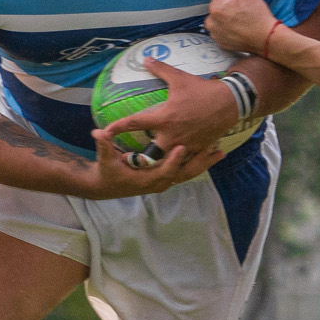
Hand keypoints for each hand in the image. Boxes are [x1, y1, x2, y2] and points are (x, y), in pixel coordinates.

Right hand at [83, 129, 224, 198]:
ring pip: (189, 173)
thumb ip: (104, 146)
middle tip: (214, 149)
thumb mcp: (105, 160)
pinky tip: (211, 151)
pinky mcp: (168, 176)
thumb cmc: (108, 172)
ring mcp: (165, 180)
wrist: (108, 187)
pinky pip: (187, 170)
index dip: (173, 161)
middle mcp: (160, 182)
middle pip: (184, 173)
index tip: (181, 148)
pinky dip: (199, 162)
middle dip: (199, 162)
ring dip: (204, 163)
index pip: (164, 171)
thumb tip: (98, 133)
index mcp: (147, 179)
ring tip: (220, 151)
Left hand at [102, 58, 241, 155]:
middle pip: (149, 152)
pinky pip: (184, 160)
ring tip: (151, 162)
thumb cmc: (202, 90)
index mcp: (164, 118)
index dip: (117, 127)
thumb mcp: (179, 78)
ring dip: (159, 160)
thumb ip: (160, 69)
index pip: (134, 123)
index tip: (102, 131)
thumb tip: (146, 59)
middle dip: (140, 157)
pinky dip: (178, 160)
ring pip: (167, 159)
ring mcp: (185, 144)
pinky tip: (174, 160)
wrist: (230, 102)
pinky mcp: (197, 149)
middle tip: (129, 157)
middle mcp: (171, 135)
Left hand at [204, 0, 279, 55]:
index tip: (238, 1)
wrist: (266, 39)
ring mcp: (214, 34)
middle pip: (215, 7)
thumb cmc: (256, 15)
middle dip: (225, 7)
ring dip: (225, 19)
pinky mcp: (220, 43)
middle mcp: (210, 22)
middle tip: (241, 12)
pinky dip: (226, 30)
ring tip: (240, 22)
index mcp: (215, 8)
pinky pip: (220, 31)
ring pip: (216, 20)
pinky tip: (238, 30)